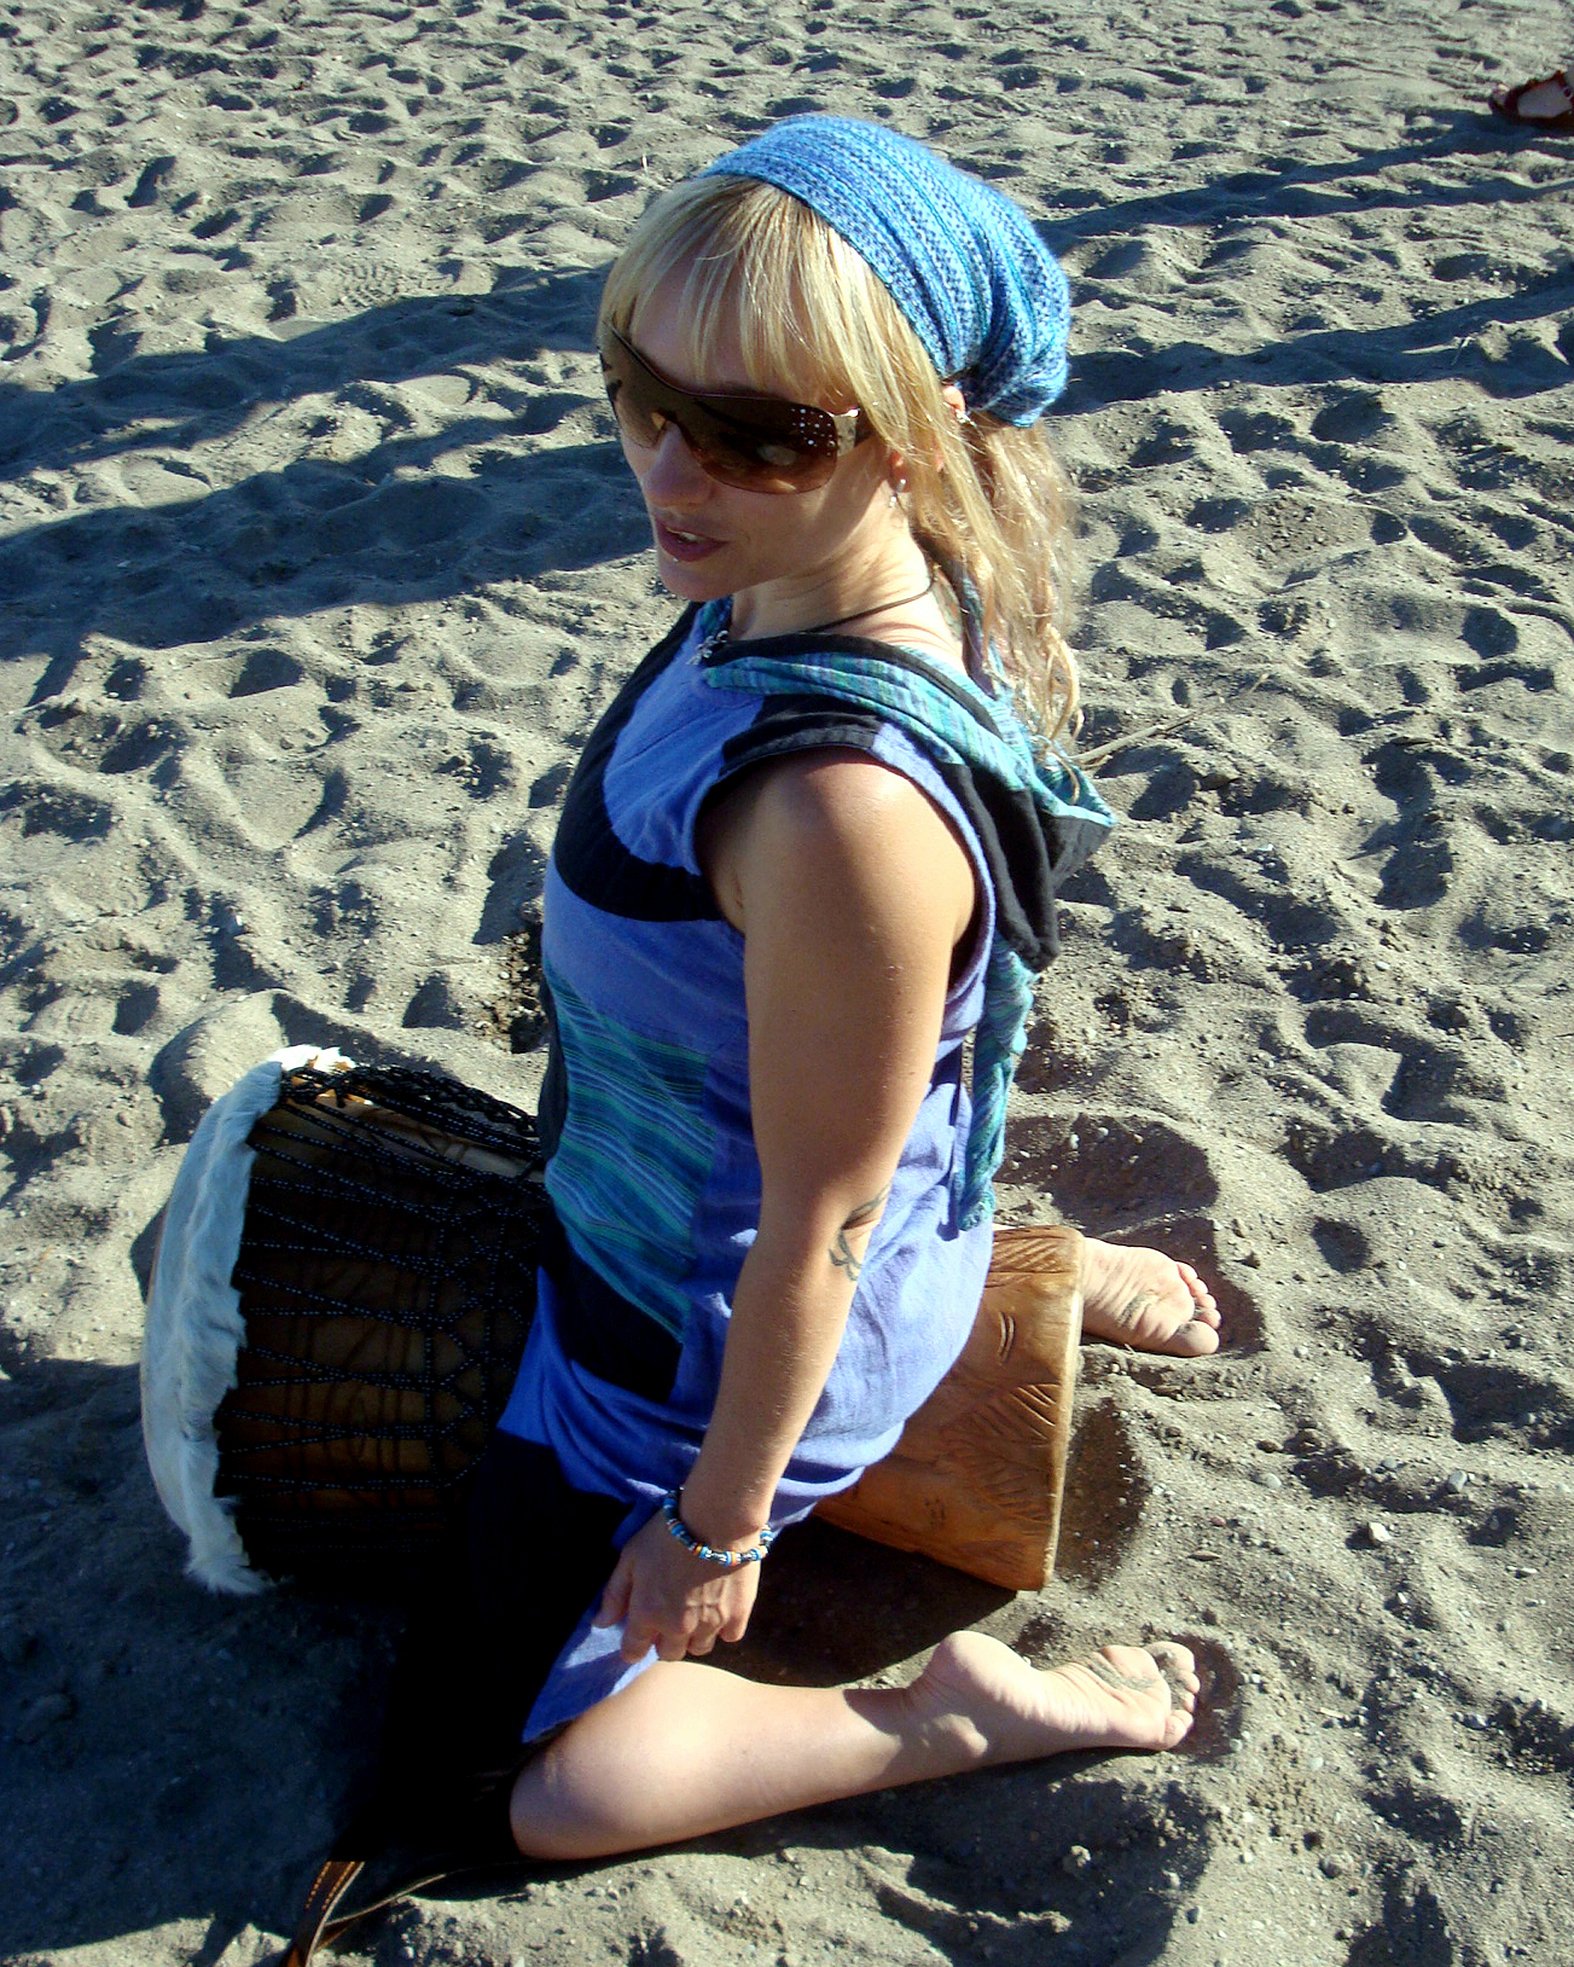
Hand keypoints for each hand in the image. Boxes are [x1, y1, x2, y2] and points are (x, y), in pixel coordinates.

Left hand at [593, 1509, 761, 1664]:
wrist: (717, 1518)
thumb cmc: (667, 1533)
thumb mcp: (631, 1556)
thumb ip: (614, 1593)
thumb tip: (601, 1624)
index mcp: (647, 1614)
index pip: (633, 1651)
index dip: (633, 1646)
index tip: (638, 1634)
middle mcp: (677, 1628)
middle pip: (668, 1654)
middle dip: (664, 1640)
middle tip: (669, 1615)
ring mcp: (709, 1625)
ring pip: (699, 1649)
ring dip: (693, 1637)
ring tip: (696, 1613)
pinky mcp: (738, 1617)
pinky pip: (729, 1637)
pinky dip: (724, 1627)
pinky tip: (720, 1606)